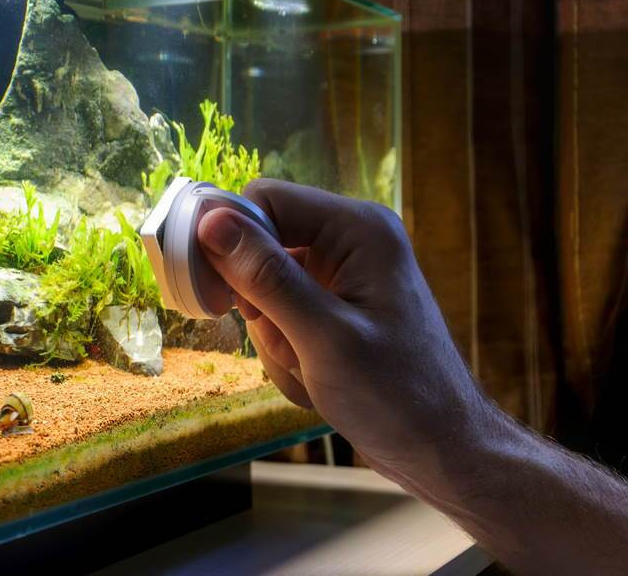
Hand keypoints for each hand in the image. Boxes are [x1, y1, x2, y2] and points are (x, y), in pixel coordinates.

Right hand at [197, 178, 491, 479]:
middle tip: (290, 346)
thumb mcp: (323, 336)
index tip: (217, 295)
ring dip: (274, 337)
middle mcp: (349, 240)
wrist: (440, 450)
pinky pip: (279, 316)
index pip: (265, 199)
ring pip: (263, 289)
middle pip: (259, 247)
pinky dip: (285, 350)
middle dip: (260, 305)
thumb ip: (265, 276)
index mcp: (357, 228)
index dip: (230, 239)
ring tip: (312, 370)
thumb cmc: (396, 395)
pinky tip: (316, 379)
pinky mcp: (332, 307)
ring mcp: (341, 275)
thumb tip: (210, 221)